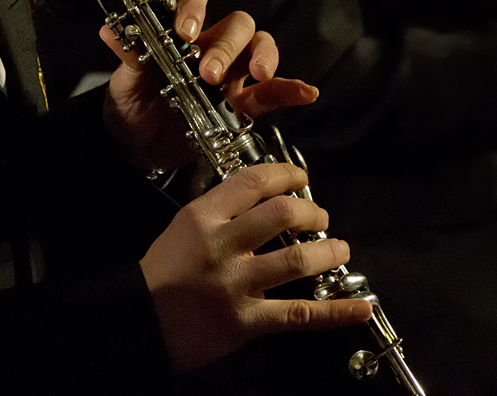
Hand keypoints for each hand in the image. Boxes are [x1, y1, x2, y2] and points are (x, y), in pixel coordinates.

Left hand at [102, 0, 318, 170]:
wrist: (137, 146)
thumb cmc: (131, 105)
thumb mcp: (124, 83)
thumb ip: (128, 57)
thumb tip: (111, 32)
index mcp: (181, 32)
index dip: (195, 7)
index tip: (186, 30)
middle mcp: (211, 45)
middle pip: (236, 24)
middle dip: (227, 46)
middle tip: (208, 74)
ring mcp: (231, 74)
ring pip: (259, 48)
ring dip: (262, 57)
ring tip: (258, 76)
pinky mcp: (243, 104)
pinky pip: (273, 93)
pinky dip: (290, 90)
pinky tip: (305, 92)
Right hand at [141, 163, 372, 371]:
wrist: (135, 322)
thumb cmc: (160, 273)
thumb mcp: (183, 227)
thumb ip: (220, 212)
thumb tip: (263, 199)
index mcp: (204, 216)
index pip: (254, 182)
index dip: (287, 175)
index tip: (302, 179)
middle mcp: (223, 245)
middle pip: (283, 214)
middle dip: (312, 213)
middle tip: (321, 218)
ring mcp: (236, 284)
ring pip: (297, 260)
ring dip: (329, 252)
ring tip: (341, 250)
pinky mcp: (246, 321)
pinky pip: (299, 314)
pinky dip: (336, 311)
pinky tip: (361, 306)